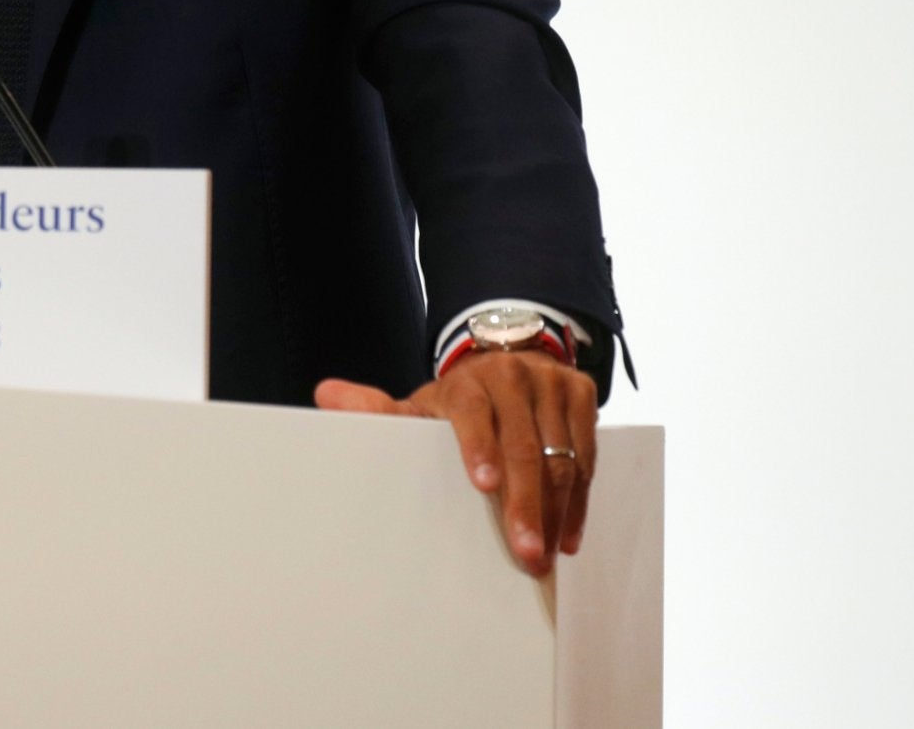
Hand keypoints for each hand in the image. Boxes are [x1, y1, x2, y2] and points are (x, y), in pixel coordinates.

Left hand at [314, 350, 595, 575]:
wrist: (507, 359)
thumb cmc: (455, 402)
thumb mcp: (417, 406)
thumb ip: (375, 409)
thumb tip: (325, 395)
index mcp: (467, 382)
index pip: (471, 413)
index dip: (478, 447)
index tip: (482, 486)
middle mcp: (511, 375)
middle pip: (522, 444)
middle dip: (525, 503)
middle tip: (527, 553)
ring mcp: (550, 382)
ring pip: (560, 454)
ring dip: (558, 510)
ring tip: (549, 554)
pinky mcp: (582, 392)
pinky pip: (587, 453)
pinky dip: (581, 498)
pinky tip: (570, 534)